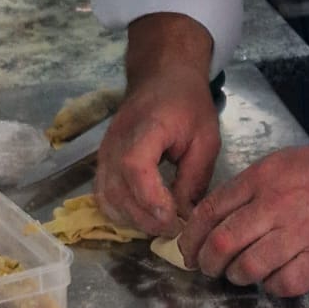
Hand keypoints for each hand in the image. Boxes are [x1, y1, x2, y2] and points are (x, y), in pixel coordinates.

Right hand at [95, 74, 220, 235]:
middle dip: (146, 218)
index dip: (150, 198)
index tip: (173, 218)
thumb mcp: (206, 139)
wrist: (162, 77)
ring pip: (107, 198)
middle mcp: (117, 141)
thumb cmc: (188, 105)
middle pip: (118, 190)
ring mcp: (105, 152)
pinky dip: (120, 212)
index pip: (135, 167)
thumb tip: (184, 216)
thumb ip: (194, 178)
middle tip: (174, 229)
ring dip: (132, 219)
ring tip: (160, 225)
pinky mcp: (102, 161)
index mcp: (146, 127)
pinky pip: (102, 194)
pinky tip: (142, 217)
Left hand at [181, 136, 308, 295]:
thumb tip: (219, 218)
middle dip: (209, 264)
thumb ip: (252, 188)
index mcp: (263, 177)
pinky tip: (278, 279)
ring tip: (244, 275)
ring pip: (249, 267)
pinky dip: (274, 287)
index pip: (209, 213)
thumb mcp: (286, 163)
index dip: (192, 240)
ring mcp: (303, 232)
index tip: (191, 253)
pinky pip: (285, 284)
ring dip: (239, 277)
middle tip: (212, 270)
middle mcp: (277, 204)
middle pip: (223, 244)